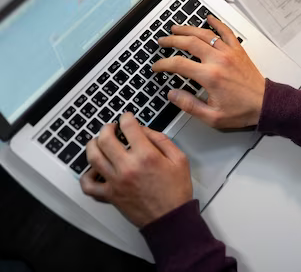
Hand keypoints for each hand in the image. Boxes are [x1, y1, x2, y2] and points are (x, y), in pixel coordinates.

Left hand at [80, 113, 192, 227]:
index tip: (127, 117)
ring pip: (93, 157)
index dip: (127, 118)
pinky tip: (93, 169)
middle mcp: (127, 167)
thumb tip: (144, 130)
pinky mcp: (110, 195)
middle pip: (105, 139)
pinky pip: (88, 185)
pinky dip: (86, 176)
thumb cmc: (176, 191)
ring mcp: (115, 181)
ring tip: (98, 142)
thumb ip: (161, 140)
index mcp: (146, 156)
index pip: (129, 127)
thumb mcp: (179, 159)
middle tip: (111, 127)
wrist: (171, 218)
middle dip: (107, 128)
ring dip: (93, 145)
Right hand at [152, 15, 265, 128]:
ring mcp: (229, 52)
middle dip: (172, 40)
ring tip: (176, 28)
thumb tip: (172, 94)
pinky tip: (208, 17)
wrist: (264, 104)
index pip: (178, 64)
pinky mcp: (238, 50)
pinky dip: (217, 23)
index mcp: (210, 76)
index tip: (156, 67)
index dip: (163, 64)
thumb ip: (189, 105)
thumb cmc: (241, 111)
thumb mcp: (212, 117)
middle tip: (161, 41)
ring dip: (188, 29)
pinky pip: (226, 32)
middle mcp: (218, 60)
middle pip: (189, 42)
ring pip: (205, 34)